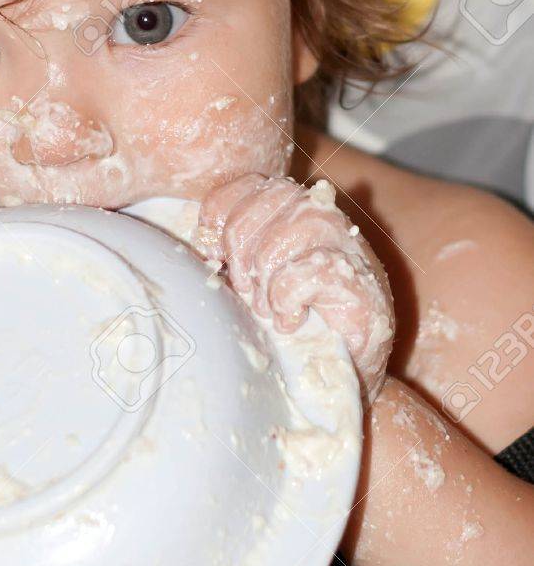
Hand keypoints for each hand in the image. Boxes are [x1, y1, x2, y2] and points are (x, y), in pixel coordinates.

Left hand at [199, 173, 393, 402]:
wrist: (342, 381)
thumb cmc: (291, 329)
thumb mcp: (251, 283)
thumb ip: (232, 253)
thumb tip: (202, 240)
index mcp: (293, 213)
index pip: (249, 185)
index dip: (221, 215)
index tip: (215, 257)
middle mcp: (325, 220)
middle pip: (269, 198)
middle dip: (241, 247)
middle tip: (246, 290)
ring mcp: (349, 250)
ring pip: (292, 228)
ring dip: (267, 275)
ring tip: (268, 309)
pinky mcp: (363, 287)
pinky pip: (312, 270)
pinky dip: (289, 298)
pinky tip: (291, 320)